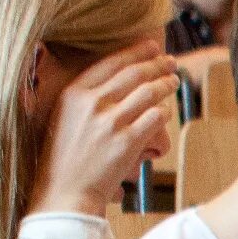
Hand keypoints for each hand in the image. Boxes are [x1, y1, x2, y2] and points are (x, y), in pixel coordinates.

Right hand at [30, 40, 176, 216]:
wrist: (65, 191)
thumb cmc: (64, 156)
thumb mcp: (63, 117)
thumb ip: (85, 97)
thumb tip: (116, 80)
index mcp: (73, 94)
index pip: (110, 63)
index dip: (135, 52)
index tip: (152, 46)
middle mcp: (92, 103)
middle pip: (134, 74)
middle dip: (157, 64)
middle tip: (171, 61)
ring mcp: (111, 122)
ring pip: (149, 92)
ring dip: (166, 84)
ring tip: (174, 81)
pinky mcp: (128, 141)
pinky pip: (156, 118)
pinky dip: (165, 111)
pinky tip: (168, 111)